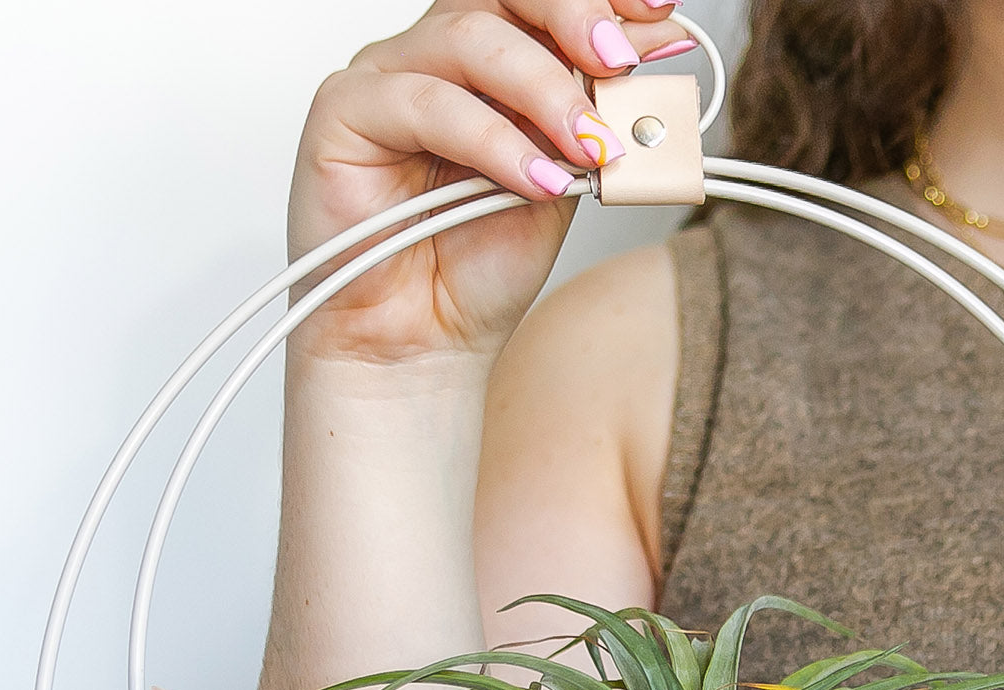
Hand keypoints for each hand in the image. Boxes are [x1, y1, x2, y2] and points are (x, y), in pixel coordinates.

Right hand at [288, 0, 689, 362]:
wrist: (424, 343)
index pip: (540, 2)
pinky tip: (533, 180)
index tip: (660, 14)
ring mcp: (387, 77)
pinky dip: (490, 139)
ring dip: (543, 90)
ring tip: (587, 147)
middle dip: (573, 17)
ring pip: (469, 37)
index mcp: (491, 63)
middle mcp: (436, 57)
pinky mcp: (344, 111)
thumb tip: (650, 59)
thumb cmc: (478, 270)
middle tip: (621, 62)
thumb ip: (590, 118)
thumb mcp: (560, 181)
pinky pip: (425, 102)